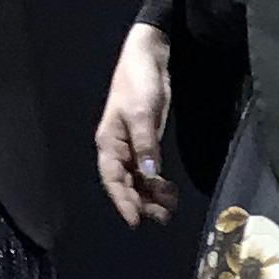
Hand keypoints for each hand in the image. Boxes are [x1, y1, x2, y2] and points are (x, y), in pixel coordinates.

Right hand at [95, 23, 178, 226]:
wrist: (149, 58)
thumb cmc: (138, 83)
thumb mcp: (142, 114)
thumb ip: (146, 145)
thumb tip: (149, 175)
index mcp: (109, 142)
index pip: (113, 179)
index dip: (123, 201)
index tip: (134, 220)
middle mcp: (118, 148)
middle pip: (126, 183)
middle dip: (141, 201)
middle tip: (161, 217)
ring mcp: (133, 145)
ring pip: (138, 178)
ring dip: (151, 194)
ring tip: (168, 209)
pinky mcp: (148, 140)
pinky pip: (149, 168)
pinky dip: (158, 181)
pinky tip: (169, 191)